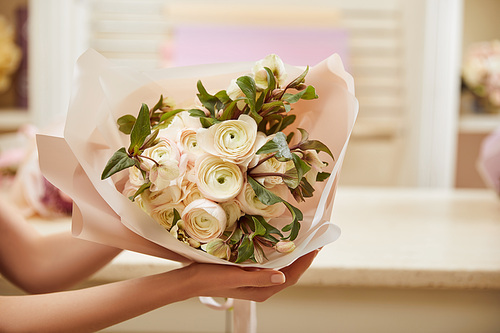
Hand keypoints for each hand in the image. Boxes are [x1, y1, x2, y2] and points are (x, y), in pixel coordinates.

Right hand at [184, 249, 318, 301]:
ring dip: (293, 256)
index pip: (292, 276)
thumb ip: (259, 278)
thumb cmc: (211, 277)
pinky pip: (271, 266)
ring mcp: (256, 281)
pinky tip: (280, 245)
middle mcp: (262, 287)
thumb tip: (282, 276)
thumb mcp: (235, 276)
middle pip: (290, 272)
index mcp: (262, 290)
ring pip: (282, 269)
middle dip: (303, 258)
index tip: (317, 247)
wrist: (191, 280)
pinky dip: (280, 255)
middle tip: (315, 240)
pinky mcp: (249, 274)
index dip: (306, 262)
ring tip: (303, 241)